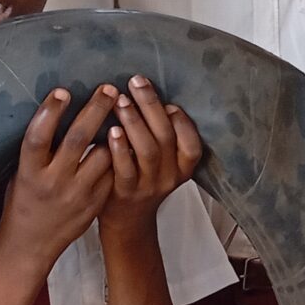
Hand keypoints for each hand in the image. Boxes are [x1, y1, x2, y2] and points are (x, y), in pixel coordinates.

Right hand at [0, 86, 117, 265]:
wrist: (32, 241)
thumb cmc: (25, 198)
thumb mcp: (22, 172)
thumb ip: (39, 148)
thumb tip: (57, 110)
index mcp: (29, 171)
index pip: (39, 137)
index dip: (50, 113)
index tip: (62, 91)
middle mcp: (53, 181)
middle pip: (78, 140)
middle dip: (95, 110)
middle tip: (109, 89)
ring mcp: (77, 193)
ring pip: (103, 156)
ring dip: (113, 133)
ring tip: (121, 113)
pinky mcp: (95, 203)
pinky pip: (112, 173)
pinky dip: (118, 156)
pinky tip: (124, 141)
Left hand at [100, 75, 202, 239]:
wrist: (127, 223)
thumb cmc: (142, 182)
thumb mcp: (161, 165)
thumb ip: (160, 137)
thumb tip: (147, 94)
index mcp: (182, 169)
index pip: (193, 145)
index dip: (183, 122)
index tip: (168, 102)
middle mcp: (169, 177)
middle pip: (166, 138)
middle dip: (152, 106)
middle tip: (136, 82)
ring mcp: (148, 186)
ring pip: (148, 151)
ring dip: (134, 122)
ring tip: (121, 100)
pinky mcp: (125, 193)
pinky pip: (125, 168)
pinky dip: (119, 148)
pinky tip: (111, 129)